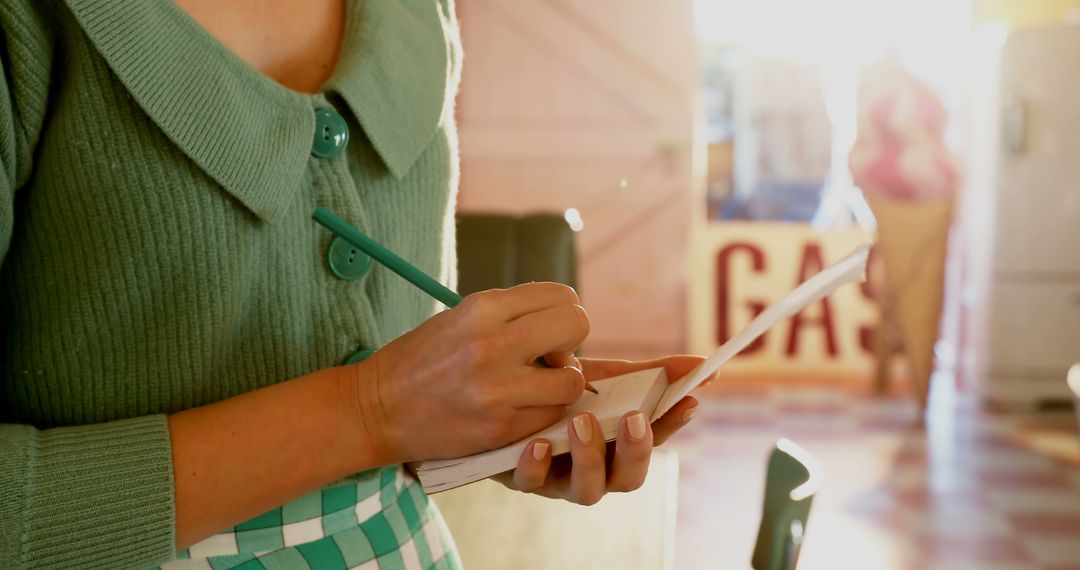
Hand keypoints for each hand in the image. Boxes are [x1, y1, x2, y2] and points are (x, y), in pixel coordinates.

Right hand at [350, 283, 589, 463]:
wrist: (375, 409)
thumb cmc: (421, 360)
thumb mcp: (461, 318)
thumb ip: (511, 315)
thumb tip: (565, 323)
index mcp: (482, 307)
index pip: (562, 296)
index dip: (563, 314)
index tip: (546, 333)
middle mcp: (492, 342)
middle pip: (576, 325)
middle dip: (570, 343)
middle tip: (550, 358)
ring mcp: (497, 388)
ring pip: (573, 380)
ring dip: (562, 384)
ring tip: (536, 388)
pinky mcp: (499, 426)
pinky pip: (552, 415)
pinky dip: (544, 412)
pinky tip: (519, 409)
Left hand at [492, 355, 709, 504]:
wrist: (502, 393)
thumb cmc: (561, 392)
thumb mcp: (604, 379)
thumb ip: (651, 374)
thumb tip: (704, 364)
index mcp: (620, 446)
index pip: (655, 440)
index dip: (673, 424)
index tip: (686, 399)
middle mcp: (595, 469)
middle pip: (628, 478)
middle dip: (635, 451)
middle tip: (633, 418)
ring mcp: (559, 478)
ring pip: (586, 489)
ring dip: (590, 458)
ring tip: (583, 422)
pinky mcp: (522, 477)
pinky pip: (530, 482)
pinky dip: (536, 466)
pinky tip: (538, 442)